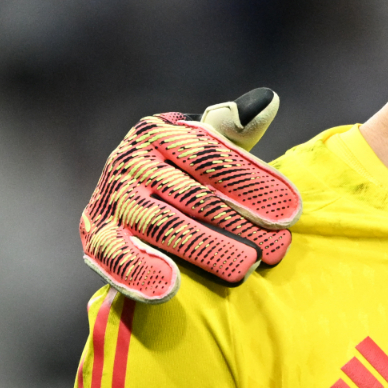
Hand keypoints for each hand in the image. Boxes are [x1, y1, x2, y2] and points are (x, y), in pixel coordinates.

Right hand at [79, 89, 301, 302]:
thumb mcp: (206, 144)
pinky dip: (141, 271)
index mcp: (160, 132)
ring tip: (244, 267)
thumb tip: (268, 100)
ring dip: (205, 248)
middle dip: (239, 224)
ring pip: (163, 226)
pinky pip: (117, 256)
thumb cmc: (183, 167)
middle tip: (278, 248)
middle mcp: (131, 162)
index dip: (253, 184)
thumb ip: (236, 129)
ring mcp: (111, 199)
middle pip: (193, 196)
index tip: (292, 212)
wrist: (128, 193)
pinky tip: (171, 287)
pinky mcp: (96, 236)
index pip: (212, 158)